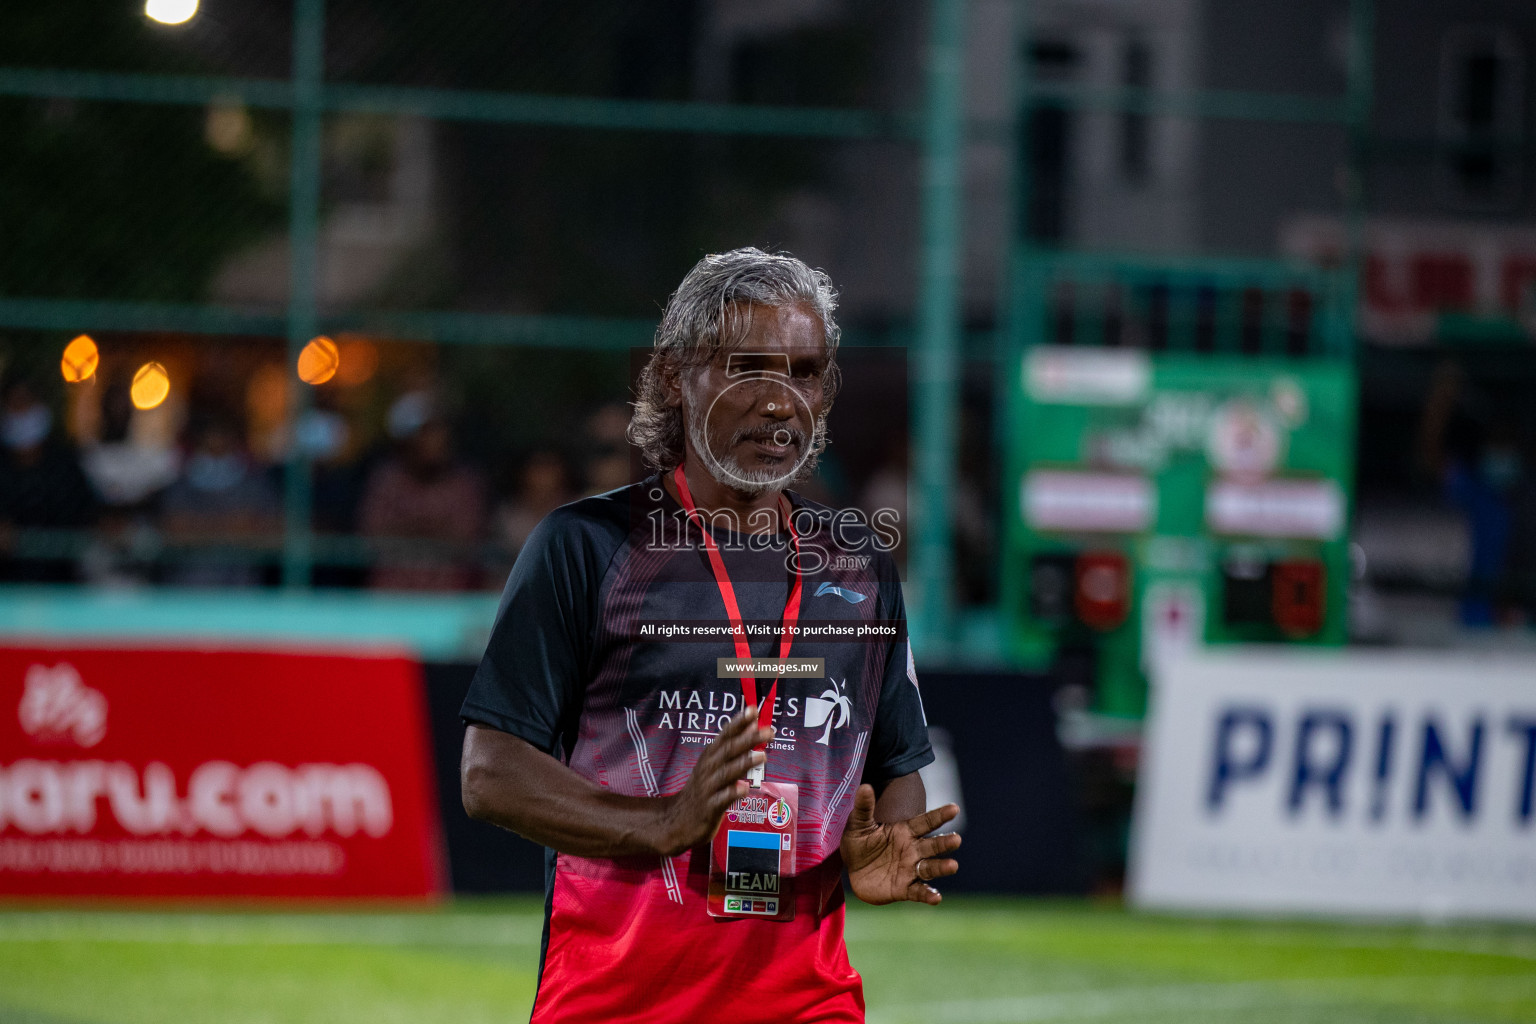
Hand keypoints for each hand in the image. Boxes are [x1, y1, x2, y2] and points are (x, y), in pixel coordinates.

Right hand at [652, 706, 771, 856]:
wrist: (677, 820)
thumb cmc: (703, 789)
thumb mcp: (715, 765)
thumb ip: (733, 746)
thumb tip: (754, 725)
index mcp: (710, 756)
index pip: (725, 735)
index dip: (738, 722)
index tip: (753, 710)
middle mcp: (708, 768)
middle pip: (728, 751)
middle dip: (748, 740)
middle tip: (768, 731)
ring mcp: (708, 788)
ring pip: (726, 773)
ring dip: (743, 763)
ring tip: (762, 756)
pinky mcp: (709, 808)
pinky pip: (722, 799)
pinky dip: (732, 793)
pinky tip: (744, 788)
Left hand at [840, 783, 959, 904]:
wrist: (853, 869)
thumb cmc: (859, 842)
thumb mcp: (858, 823)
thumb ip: (864, 806)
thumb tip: (864, 786)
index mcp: (905, 831)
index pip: (926, 822)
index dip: (940, 815)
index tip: (954, 808)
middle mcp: (913, 850)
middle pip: (933, 845)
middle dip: (945, 843)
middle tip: (956, 839)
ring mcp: (910, 869)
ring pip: (930, 868)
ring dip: (941, 867)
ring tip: (953, 866)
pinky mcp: (904, 889)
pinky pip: (918, 892)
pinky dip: (928, 895)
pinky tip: (936, 897)